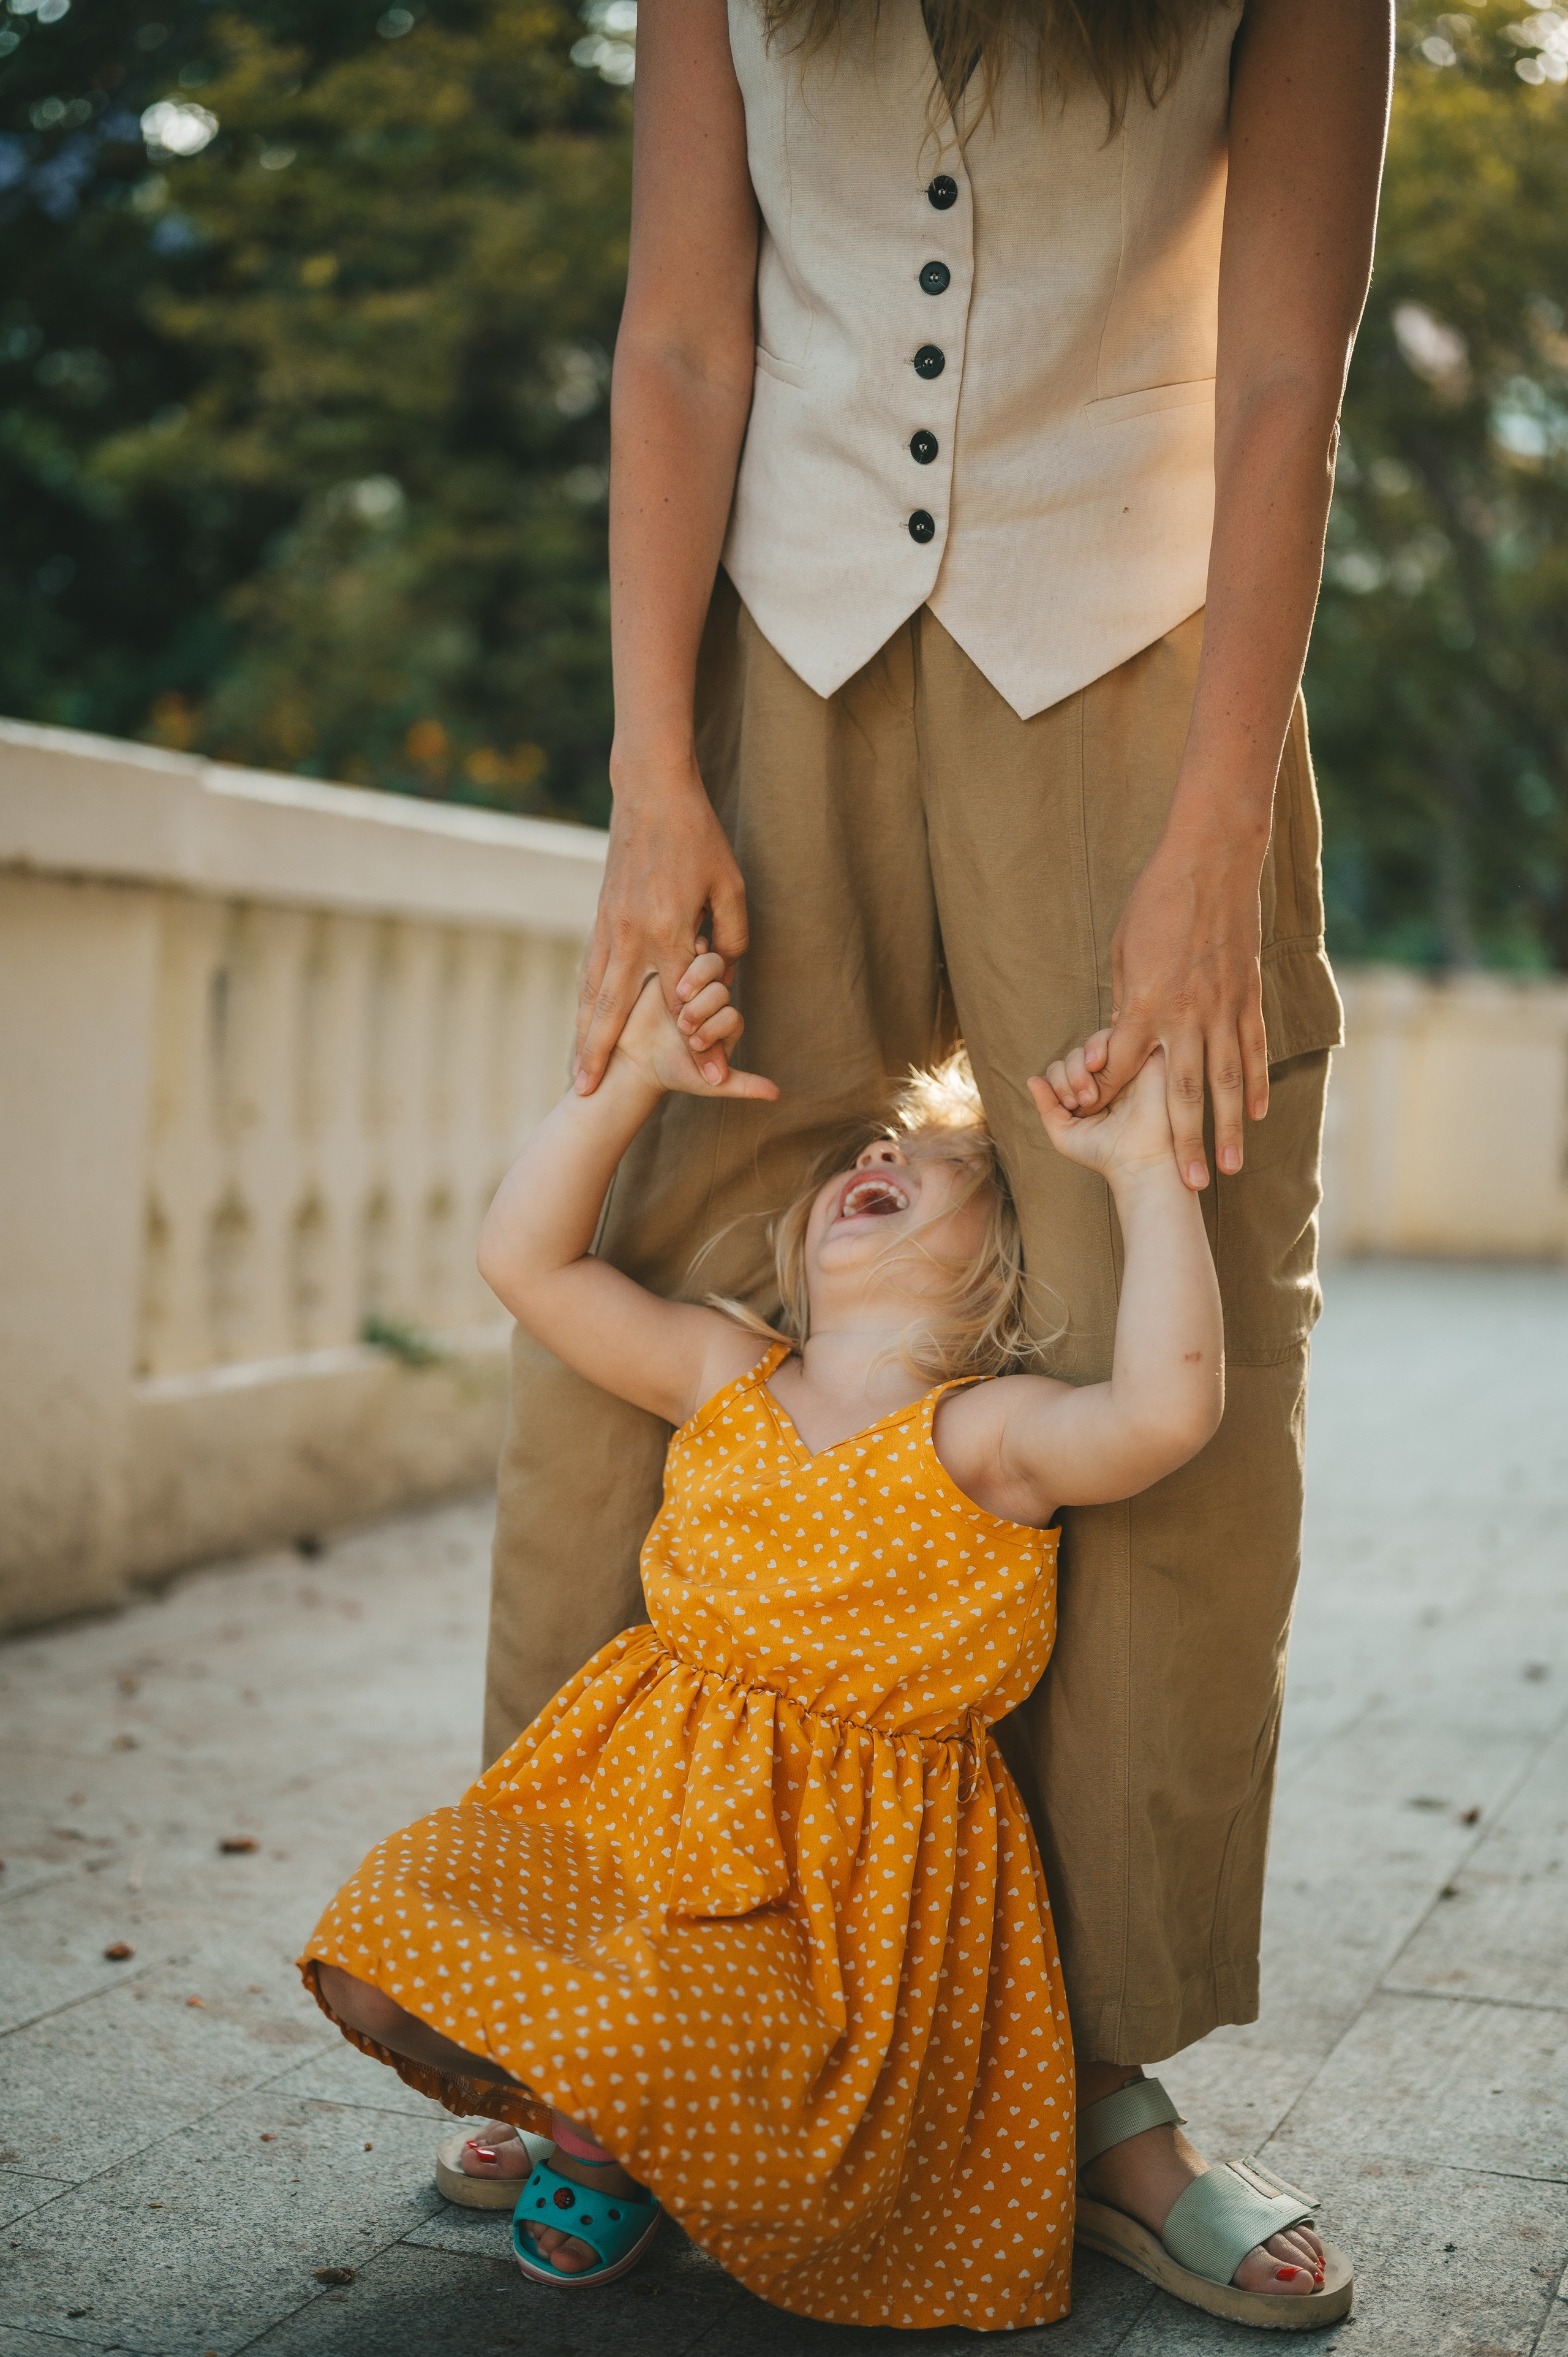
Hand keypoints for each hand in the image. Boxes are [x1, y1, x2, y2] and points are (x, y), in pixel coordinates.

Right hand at [574, 761, 746, 1095]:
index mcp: (669, 930)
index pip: (686, 1002)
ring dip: (581, 1037)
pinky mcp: (600, 918)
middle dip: (600, 1055)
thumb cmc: (699, 838)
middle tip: (586, 1094)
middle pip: (613, 1010)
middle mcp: (632, 936)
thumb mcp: (730, 885)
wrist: (650, 793)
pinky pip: (588, 973)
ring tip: (574, 1074)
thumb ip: (731, 934)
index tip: (714, 1077)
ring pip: (591, 994)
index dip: (703, 1042)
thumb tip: (726, 972)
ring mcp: (610, 928)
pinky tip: (578, 1027)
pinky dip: (582, 1005)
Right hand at [613, 951, 778, 1101]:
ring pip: (707, 967)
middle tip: (682, 1027)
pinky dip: (680, 957)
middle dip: (703, 1009)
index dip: (716, 1028)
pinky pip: (681, 954)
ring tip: (677, 1002)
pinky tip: (672, 970)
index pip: (732, 1016)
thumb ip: (743, 1085)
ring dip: (695, 983)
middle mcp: (714, 1001)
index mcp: (727, 1023)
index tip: (695, 1045)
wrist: (634, 1061)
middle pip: (721, 990)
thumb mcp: (709, 1084)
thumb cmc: (674, 1072)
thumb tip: (777, 1094)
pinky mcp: (670, 970)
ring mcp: (694, 984)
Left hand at [1028, 1048, 1176, 1182]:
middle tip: (1085, 1102)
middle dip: (1070, 1075)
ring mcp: (1126, 1066)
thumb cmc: (1103, 1153)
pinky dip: (1105, 1044)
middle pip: (1077, 1054)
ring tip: (1094, 1093)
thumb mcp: (1064, 1134)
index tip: (1070, 1107)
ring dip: (1085, 1062)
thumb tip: (1032, 1079)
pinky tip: (1102, 1066)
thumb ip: (1047, 1107)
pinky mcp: (1146, 1058)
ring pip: (1096, 1042)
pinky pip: (1121, 1034)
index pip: (1062, 1069)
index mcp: (1088, 1091)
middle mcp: (1106, 1077)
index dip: (1059, 1082)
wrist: (1139, 1159)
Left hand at [1069, 835, 1268, 1190]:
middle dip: (1186, 1143)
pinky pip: (1253, 1050)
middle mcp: (1187, 1015)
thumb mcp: (1124, 951)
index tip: (1098, 1126)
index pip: (1123, 1066)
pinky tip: (1255, 1115)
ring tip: (1229, 1167)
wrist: (1210, 862)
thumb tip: (1120, 1037)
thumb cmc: (1156, 902)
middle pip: (1186, 1094)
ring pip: (1228, 1082)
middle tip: (1189, 1185)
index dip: (1107, 1097)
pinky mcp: (1248, 996)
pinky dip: (1256, 1085)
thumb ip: (1125, 1001)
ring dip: (1229, 1128)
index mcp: (1146, 1004)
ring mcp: (1223, 1008)